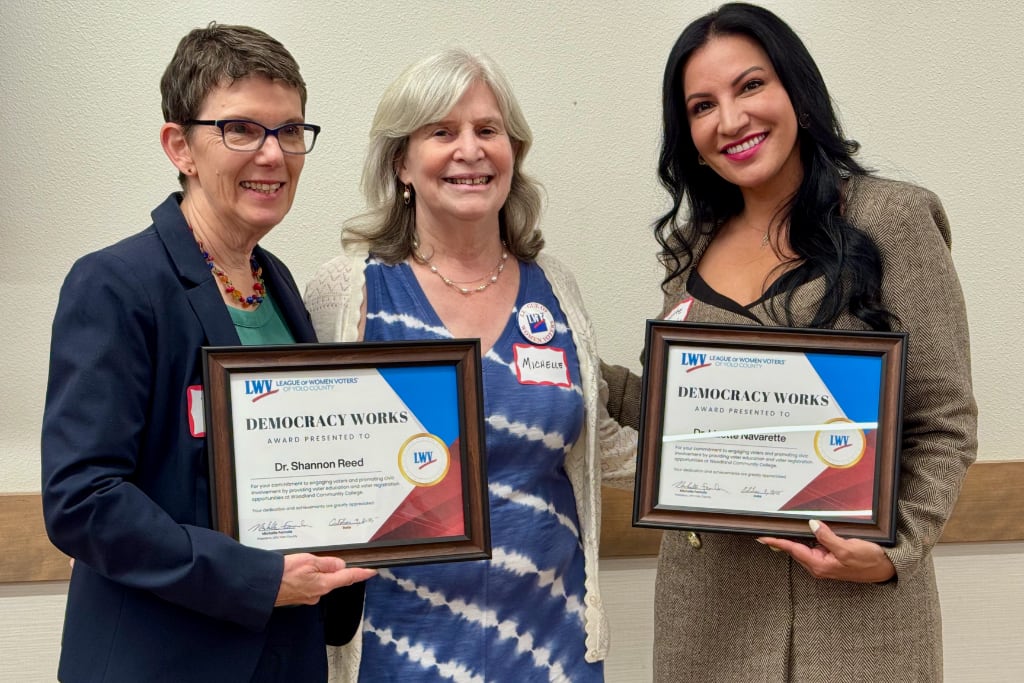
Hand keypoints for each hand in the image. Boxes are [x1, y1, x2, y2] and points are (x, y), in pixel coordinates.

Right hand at [275, 553, 376, 606]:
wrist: (262, 587)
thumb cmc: (283, 573)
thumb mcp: (308, 561)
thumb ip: (327, 563)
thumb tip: (340, 565)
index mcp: (323, 584)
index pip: (348, 577)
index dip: (361, 574)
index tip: (372, 572)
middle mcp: (318, 593)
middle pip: (334, 579)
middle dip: (333, 569)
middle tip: (323, 559)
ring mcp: (308, 597)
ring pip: (321, 581)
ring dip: (318, 572)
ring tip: (303, 564)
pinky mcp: (299, 597)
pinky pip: (310, 585)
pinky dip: (308, 577)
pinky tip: (298, 572)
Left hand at [757, 519, 895, 583]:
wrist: (885, 568)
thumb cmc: (869, 561)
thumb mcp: (847, 548)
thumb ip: (827, 537)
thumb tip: (812, 524)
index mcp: (819, 565)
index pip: (792, 550)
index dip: (776, 542)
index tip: (761, 536)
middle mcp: (818, 565)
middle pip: (795, 548)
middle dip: (782, 537)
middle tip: (768, 525)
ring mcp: (824, 561)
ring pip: (804, 546)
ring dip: (795, 536)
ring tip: (782, 525)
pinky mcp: (831, 557)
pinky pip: (815, 545)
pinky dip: (808, 537)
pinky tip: (807, 528)